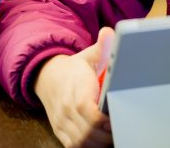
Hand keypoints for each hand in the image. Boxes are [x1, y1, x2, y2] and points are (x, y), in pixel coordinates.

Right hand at [35, 27, 114, 147]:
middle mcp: (66, 109)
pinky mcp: (59, 131)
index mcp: (77, 91)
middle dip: (107, 135)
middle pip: (87, 132)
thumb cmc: (74, 68)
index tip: (118, 117)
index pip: (89, 112)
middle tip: (122, 128)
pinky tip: (99, 141)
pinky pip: (73, 146)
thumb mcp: (88, 56)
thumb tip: (110, 32)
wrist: (47, 76)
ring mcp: (61, 122)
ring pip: (81, 142)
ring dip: (99, 143)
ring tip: (113, 136)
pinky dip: (88, 146)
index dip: (105, 120)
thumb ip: (102, 47)